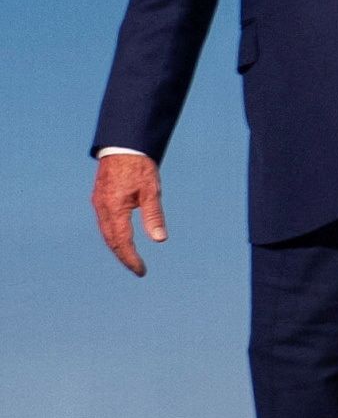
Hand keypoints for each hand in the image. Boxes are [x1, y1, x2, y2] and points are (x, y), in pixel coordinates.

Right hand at [91, 153, 165, 276]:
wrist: (123, 146)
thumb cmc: (140, 167)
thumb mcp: (152, 191)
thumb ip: (154, 216)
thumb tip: (160, 239)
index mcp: (115, 208)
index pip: (122, 241)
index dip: (131, 258)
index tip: (141, 271)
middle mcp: (102, 208)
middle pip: (111, 240)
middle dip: (124, 257)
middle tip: (138, 270)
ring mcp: (99, 204)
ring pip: (107, 233)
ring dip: (118, 248)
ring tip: (132, 259)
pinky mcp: (99, 200)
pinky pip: (105, 224)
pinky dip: (114, 236)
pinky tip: (123, 241)